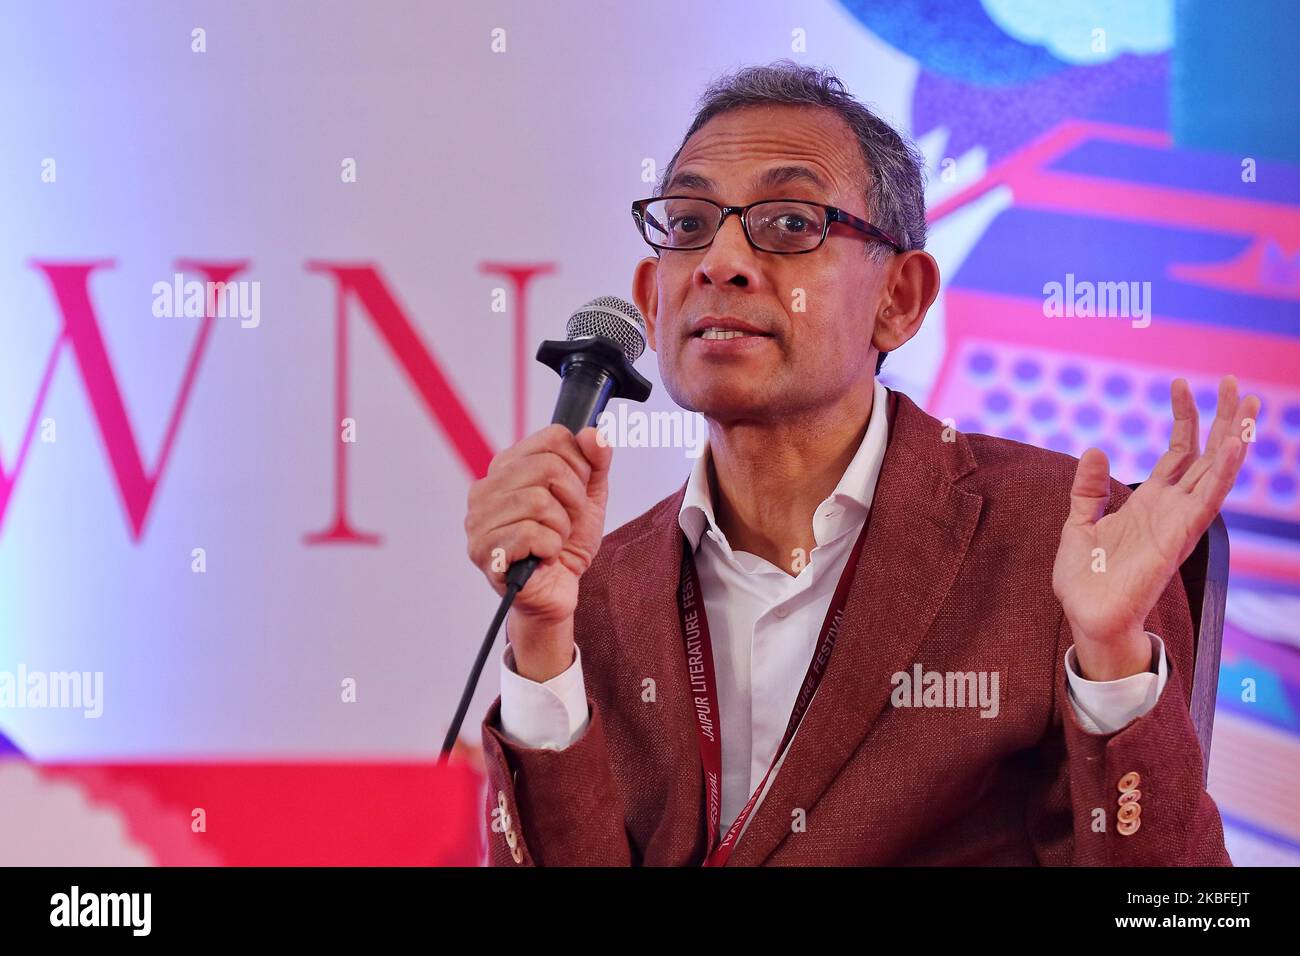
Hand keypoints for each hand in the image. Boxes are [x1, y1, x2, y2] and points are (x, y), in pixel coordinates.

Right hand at [465, 424, 612, 679]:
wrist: (558, 591)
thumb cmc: (567, 542)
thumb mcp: (590, 497)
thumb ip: (595, 462)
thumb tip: (595, 433)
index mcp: (506, 467)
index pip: (553, 438)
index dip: (579, 466)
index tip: (577, 491)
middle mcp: (485, 489)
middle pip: (548, 466)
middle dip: (573, 498)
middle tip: (566, 521)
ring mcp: (479, 521)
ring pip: (538, 501)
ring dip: (561, 526)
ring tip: (554, 539)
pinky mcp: (484, 552)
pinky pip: (531, 534)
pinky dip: (551, 547)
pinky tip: (544, 555)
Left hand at [1052, 376, 1258, 680]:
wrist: (1087, 617)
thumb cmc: (1085, 579)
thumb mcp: (1079, 523)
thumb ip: (1088, 489)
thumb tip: (1094, 449)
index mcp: (1149, 502)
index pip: (1177, 451)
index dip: (1183, 418)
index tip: (1180, 383)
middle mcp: (1171, 508)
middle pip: (1205, 454)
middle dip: (1220, 418)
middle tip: (1232, 381)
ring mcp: (1178, 521)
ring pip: (1216, 472)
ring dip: (1233, 438)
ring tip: (1247, 403)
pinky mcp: (1179, 537)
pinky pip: (1207, 500)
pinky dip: (1222, 472)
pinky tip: (1233, 446)